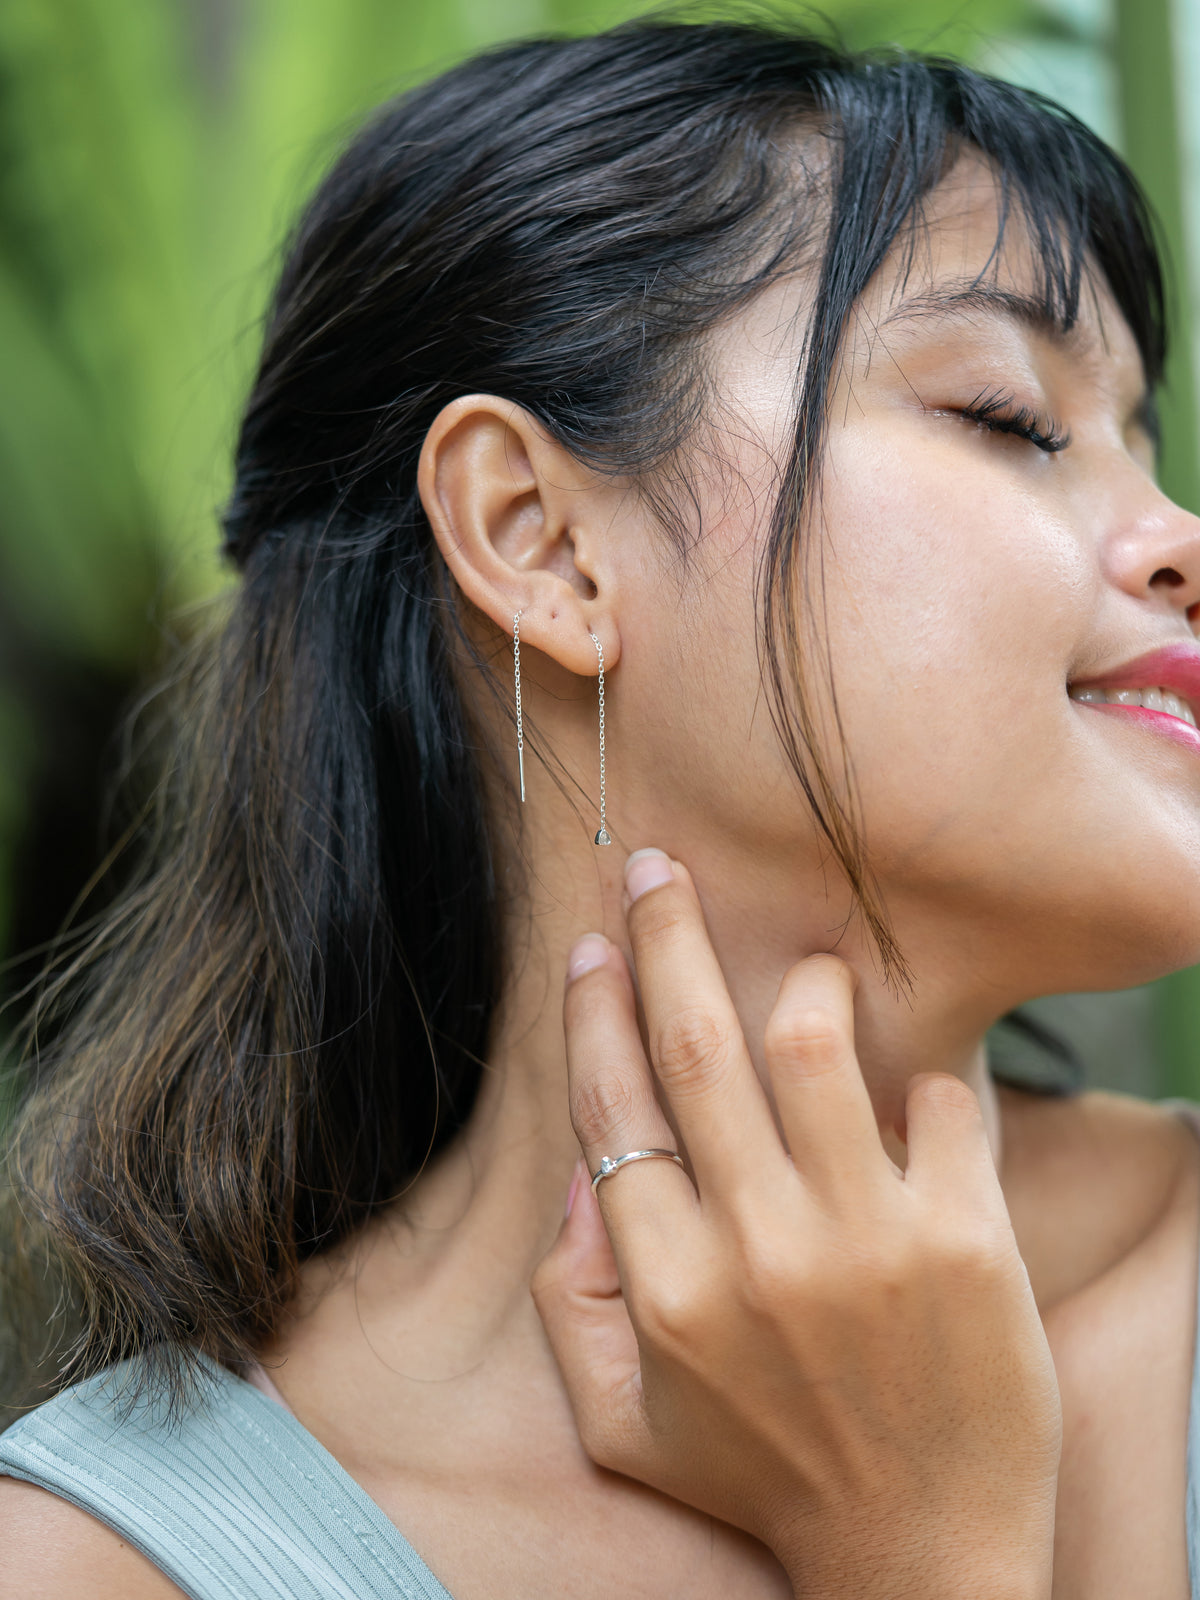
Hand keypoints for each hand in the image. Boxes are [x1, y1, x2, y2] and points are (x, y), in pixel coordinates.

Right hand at [532, 850, 1060, 1599]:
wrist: (923, 1556)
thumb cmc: (767, 1477)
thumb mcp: (625, 1422)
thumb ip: (573, 1302)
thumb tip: (579, 1173)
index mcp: (666, 1289)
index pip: (613, 1108)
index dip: (595, 1011)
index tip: (594, 945)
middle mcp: (756, 1253)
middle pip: (695, 1046)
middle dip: (670, 935)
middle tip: (661, 868)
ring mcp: (864, 1242)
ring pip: (814, 1046)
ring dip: (805, 981)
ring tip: (810, 964)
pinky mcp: (965, 1239)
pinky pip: (934, 1101)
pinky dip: (921, 1079)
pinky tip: (910, 1098)